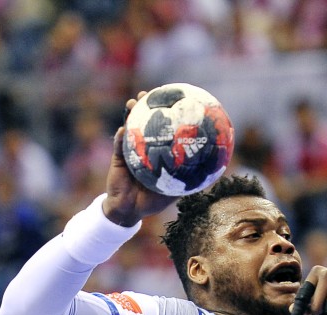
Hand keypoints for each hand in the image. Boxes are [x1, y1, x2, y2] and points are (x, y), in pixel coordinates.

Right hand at [102, 93, 180, 227]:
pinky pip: (118, 145)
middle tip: (150, 93)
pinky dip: (120, 137)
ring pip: (128, 128)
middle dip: (145, 105)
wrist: (129, 210)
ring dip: (130, 115)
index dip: (164, 112)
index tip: (171, 98)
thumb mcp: (174, 190)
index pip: (161, 128)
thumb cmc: (151, 200)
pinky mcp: (117, 158)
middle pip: (143, 121)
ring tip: (133, 103)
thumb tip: (210, 169)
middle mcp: (143, 147)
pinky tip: (122, 129)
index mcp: (156, 152)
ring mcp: (128, 151)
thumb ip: (188, 179)